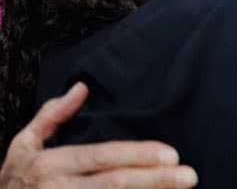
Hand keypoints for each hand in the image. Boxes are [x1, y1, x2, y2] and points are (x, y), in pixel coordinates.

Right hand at [0, 83, 196, 187]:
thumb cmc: (15, 181)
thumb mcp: (22, 146)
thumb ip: (51, 116)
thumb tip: (82, 88)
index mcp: (48, 165)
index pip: (101, 157)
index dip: (137, 155)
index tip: (172, 154)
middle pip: (113, 184)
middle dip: (154, 180)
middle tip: (189, 176)